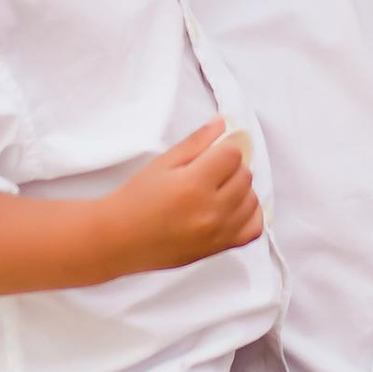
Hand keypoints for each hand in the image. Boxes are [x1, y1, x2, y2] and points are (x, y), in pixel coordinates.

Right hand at [107, 120, 260, 272]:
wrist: (119, 239)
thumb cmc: (136, 200)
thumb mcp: (163, 163)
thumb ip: (196, 142)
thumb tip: (222, 123)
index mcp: (193, 185)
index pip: (232, 154)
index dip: (222, 149)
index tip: (210, 154)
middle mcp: (210, 211)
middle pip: (245, 175)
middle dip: (231, 168)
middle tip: (209, 172)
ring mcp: (217, 233)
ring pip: (252, 200)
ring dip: (240, 190)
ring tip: (217, 190)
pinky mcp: (219, 249)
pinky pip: (254, 229)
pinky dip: (250, 215)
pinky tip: (233, 208)